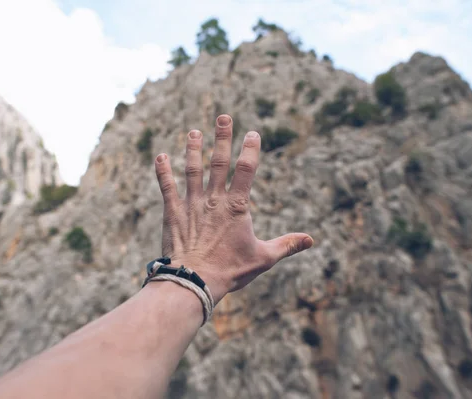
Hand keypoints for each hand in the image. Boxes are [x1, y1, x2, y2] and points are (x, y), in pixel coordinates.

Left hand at [154, 114, 312, 303]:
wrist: (194, 280)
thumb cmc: (230, 270)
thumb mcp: (263, 258)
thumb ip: (287, 244)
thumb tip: (311, 239)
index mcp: (236, 206)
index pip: (246, 170)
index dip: (250, 149)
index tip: (252, 133)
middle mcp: (214, 199)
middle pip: (219, 161)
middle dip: (222, 137)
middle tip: (223, 117)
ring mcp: (192, 203)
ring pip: (192, 170)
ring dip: (193, 149)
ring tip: (193, 133)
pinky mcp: (173, 212)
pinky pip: (167, 187)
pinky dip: (163, 171)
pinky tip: (160, 157)